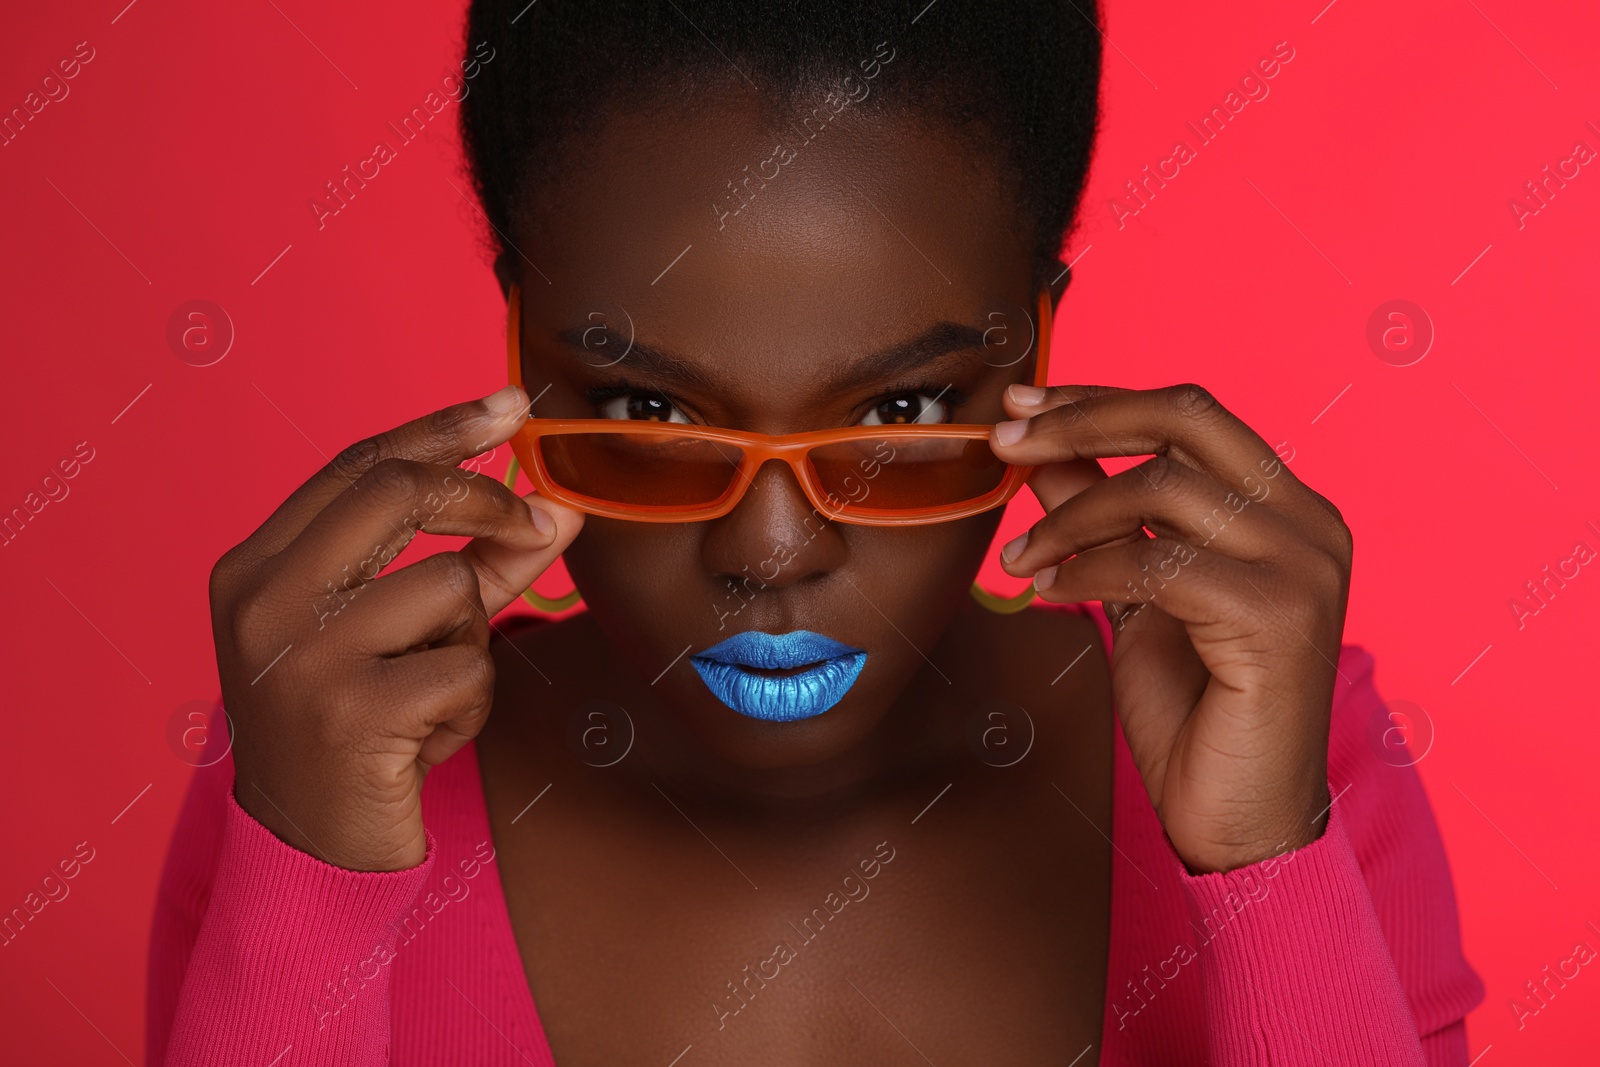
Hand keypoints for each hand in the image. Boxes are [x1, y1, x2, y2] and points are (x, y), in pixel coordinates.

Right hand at [209, 385, 583, 870]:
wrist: (311, 852)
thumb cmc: (364, 727)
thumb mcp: (407, 635)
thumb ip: (477, 563)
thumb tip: (562, 506)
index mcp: (255, 566)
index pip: (358, 463)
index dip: (443, 426)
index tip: (512, 404)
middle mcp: (261, 600)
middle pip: (397, 493)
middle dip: (487, 499)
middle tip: (540, 520)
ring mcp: (298, 656)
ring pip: (449, 588)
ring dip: (473, 642)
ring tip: (432, 696)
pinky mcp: (349, 715)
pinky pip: (466, 669)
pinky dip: (471, 705)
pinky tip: (426, 742)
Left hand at [990, 383, 1351, 872]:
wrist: (1240, 818)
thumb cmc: (1195, 711)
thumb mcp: (1132, 593)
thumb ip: (1100, 518)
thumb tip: (1040, 450)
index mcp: (1286, 509)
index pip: (1191, 412)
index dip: (1099, 397)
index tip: (1021, 402)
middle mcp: (1310, 524)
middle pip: (1187, 417)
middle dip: (1082, 419)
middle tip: (1006, 440)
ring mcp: (1305, 568)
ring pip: (1164, 487)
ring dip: (1070, 514)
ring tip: (1022, 558)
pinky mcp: (1279, 618)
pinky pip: (1160, 562)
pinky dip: (1089, 570)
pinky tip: (1051, 593)